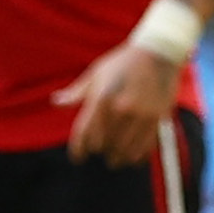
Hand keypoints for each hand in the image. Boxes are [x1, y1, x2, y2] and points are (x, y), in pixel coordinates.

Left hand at [55, 43, 184, 164]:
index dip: (78, 149)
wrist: (158, 52)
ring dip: (117, 157)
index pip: (84, 132)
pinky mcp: (157, 117)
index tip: (78, 158)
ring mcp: (140, 114)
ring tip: (114, 160)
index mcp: (101, 96)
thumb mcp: (96, 73)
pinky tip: (132, 159)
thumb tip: (55, 103)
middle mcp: (120, 107)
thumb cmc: (122, 62)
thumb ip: (76, 92)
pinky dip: (137, 157)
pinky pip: (145, 146)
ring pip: (124, 149)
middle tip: (98, 152)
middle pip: (103, 143)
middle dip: (98, 150)